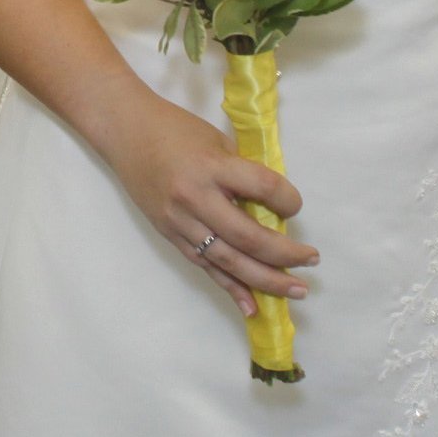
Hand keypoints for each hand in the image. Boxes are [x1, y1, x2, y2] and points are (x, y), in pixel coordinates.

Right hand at [106, 91, 317, 317]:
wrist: (125, 132)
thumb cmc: (175, 129)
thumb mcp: (217, 142)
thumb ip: (242, 173)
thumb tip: (271, 208)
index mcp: (212, 167)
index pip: (263, 189)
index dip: (288, 200)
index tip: (294, 206)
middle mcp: (196, 199)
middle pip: (248, 237)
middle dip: (285, 254)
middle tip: (311, 261)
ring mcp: (181, 222)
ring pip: (229, 261)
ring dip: (266, 280)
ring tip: (296, 290)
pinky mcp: (171, 236)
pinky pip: (205, 267)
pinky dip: (231, 288)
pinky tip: (252, 306)